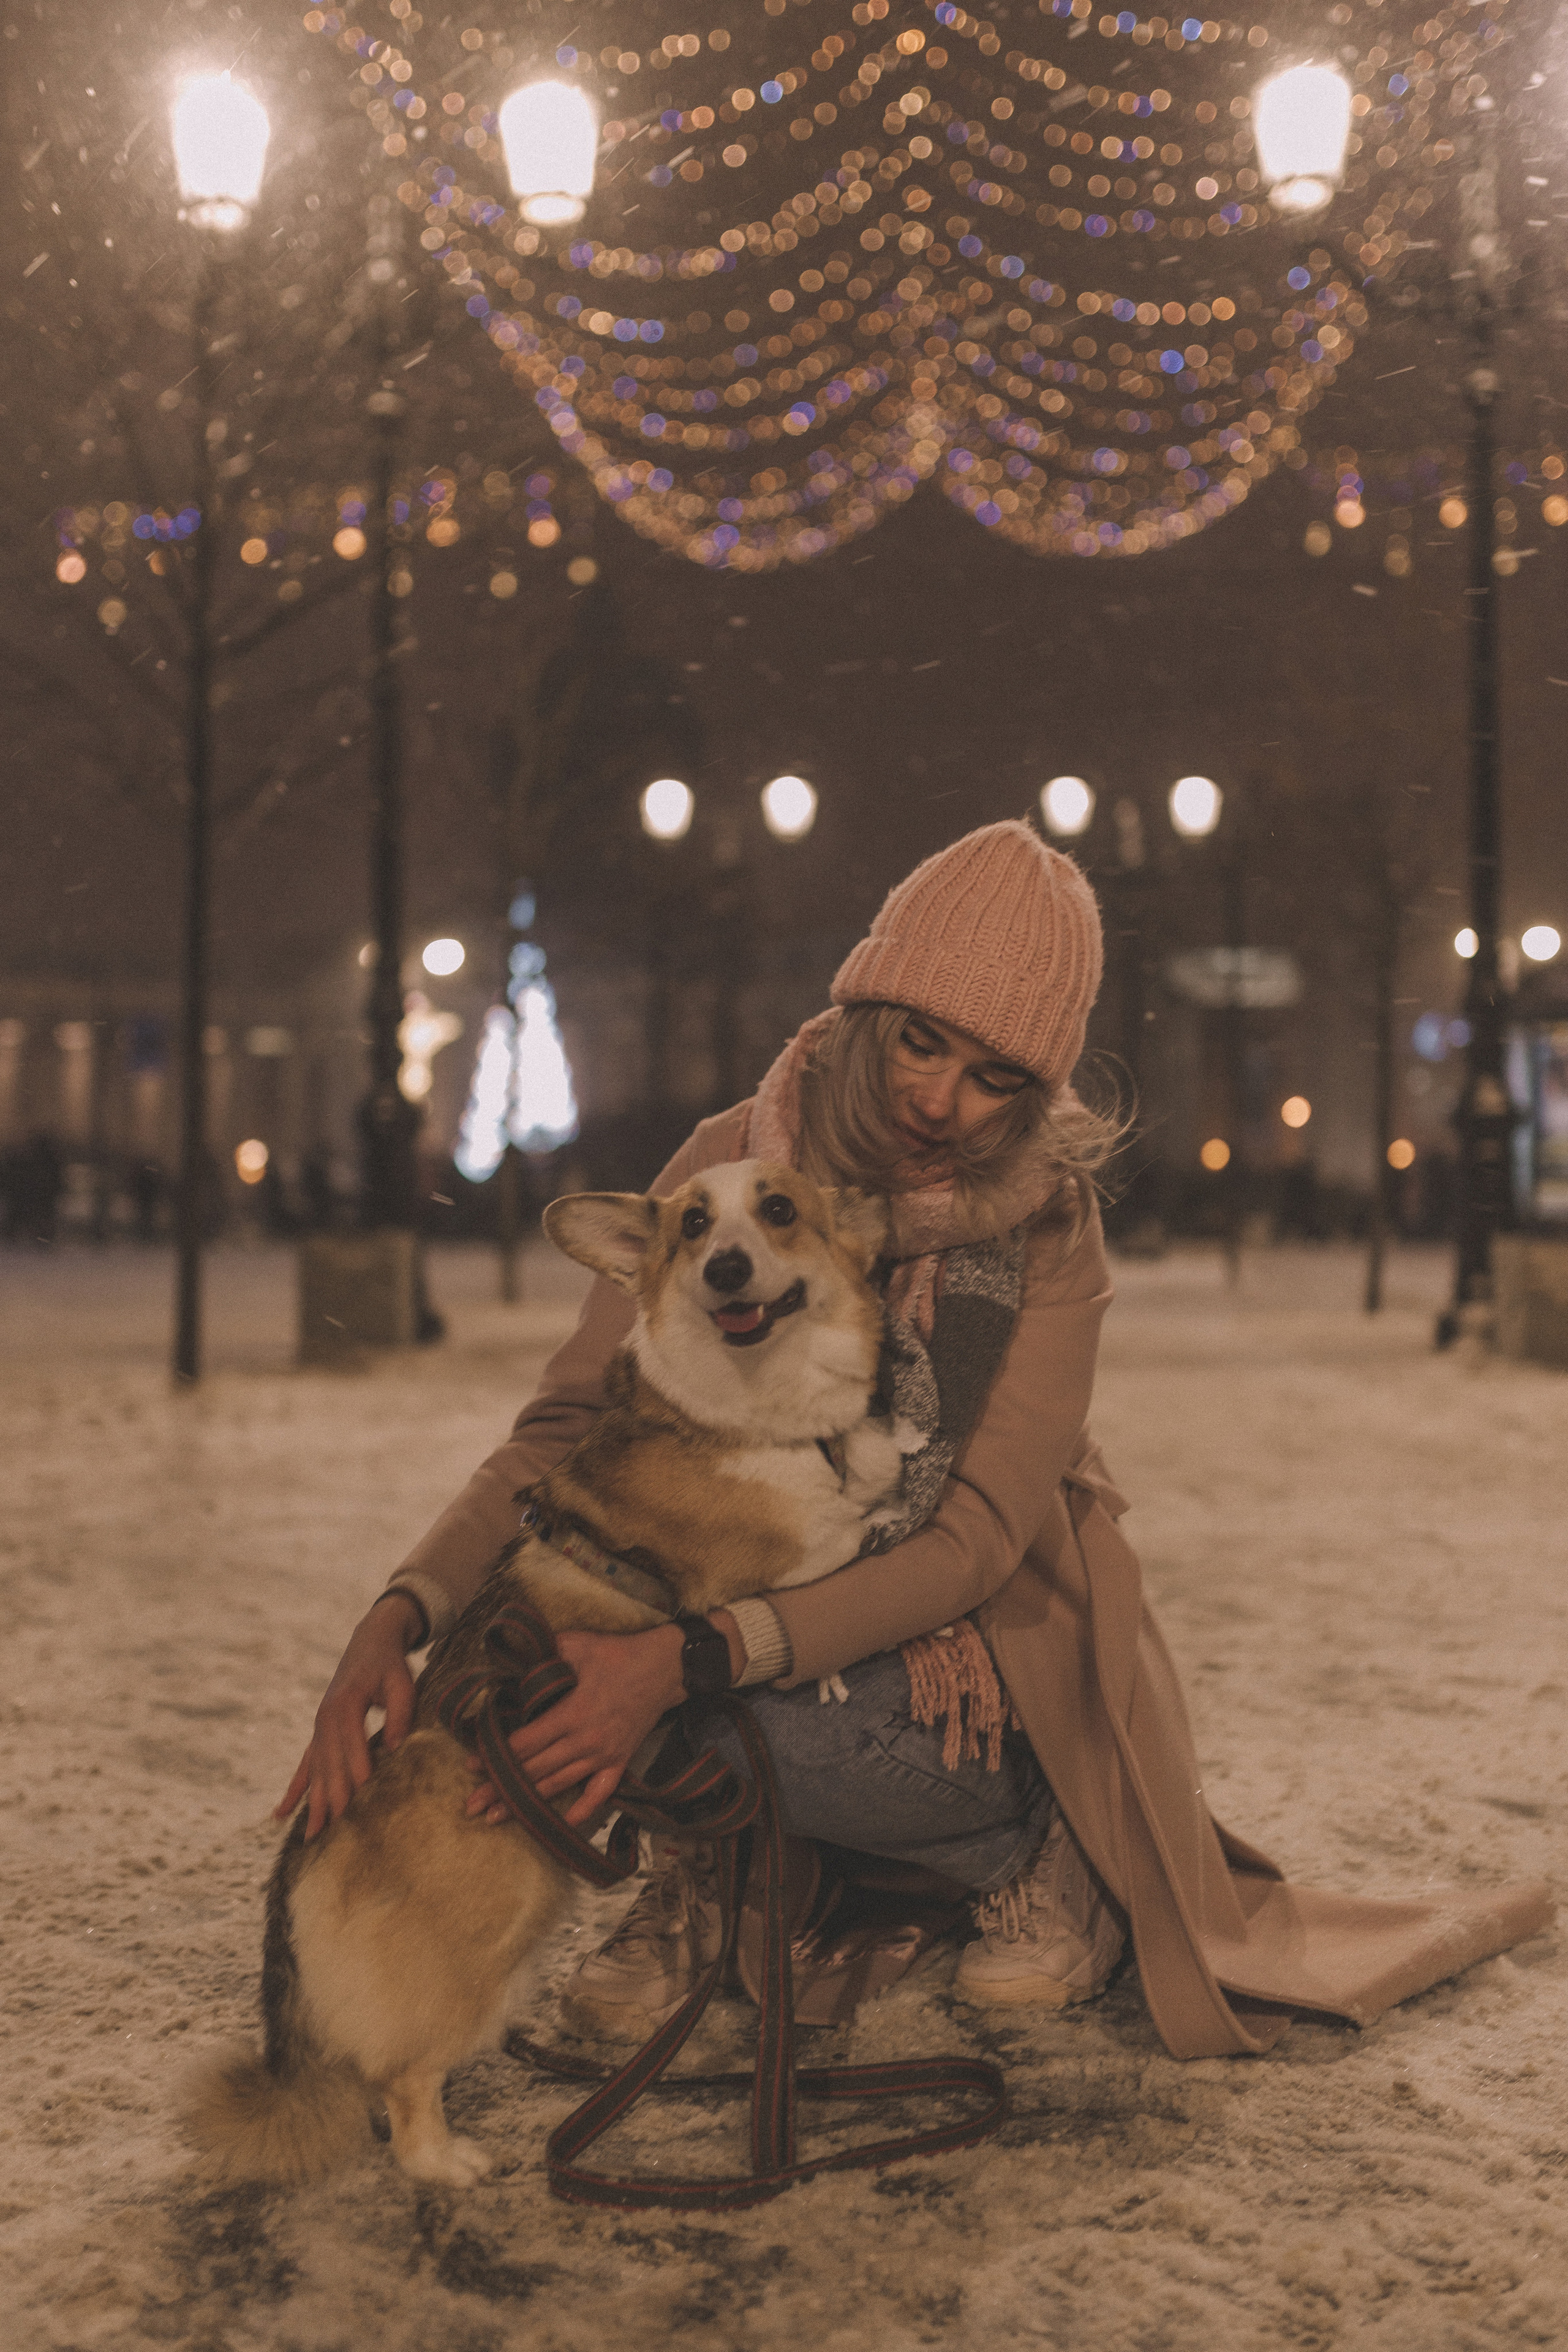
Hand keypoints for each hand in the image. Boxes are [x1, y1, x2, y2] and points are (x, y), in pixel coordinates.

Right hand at [275, 1592, 421, 1839]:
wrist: (370, 1642)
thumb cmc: (390, 1664)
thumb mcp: (401, 1681)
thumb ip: (401, 1713)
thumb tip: (397, 1747)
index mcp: (346, 1702)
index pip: (351, 1741)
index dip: (356, 1766)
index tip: (360, 1794)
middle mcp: (326, 1717)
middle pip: (328, 1763)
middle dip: (331, 1796)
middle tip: (334, 1830)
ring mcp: (319, 1727)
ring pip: (314, 1770)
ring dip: (312, 1803)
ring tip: (310, 1836)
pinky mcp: (319, 1734)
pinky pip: (304, 1766)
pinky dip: (294, 1790)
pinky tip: (280, 1814)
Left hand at [466, 1621, 688, 1829]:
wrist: (664, 1667)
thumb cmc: (617, 1654)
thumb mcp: (577, 1644)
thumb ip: (543, 1651)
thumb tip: (513, 1655)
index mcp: (570, 1714)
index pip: (524, 1743)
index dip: (495, 1757)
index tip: (471, 1766)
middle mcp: (584, 1741)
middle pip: (534, 1771)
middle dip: (499, 1789)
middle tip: (471, 1805)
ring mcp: (602, 1755)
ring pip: (557, 1785)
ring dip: (526, 1805)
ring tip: (496, 1818)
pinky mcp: (619, 1761)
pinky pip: (598, 1794)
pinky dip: (581, 1811)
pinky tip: (561, 1822)